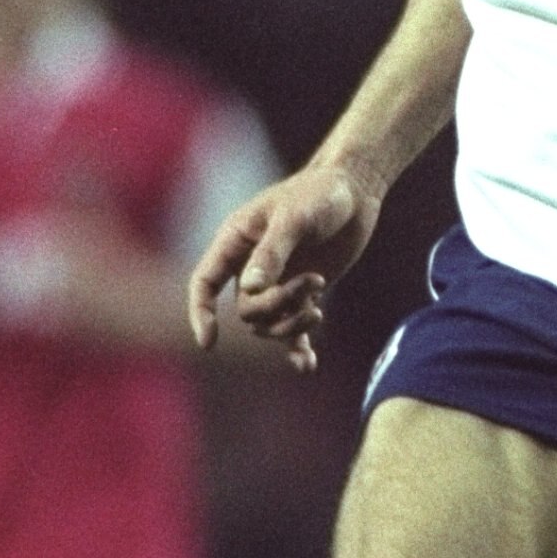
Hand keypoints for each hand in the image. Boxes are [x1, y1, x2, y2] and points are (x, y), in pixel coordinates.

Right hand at [186, 161, 378, 372]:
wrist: (355, 191)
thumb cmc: (320, 193)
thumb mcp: (295, 218)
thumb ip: (272, 252)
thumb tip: (249, 290)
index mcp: (236, 240)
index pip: (205, 282)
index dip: (200, 312)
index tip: (208, 341)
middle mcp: (250, 265)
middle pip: (246, 310)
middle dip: (274, 307)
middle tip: (311, 284)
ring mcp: (276, 281)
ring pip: (268, 323)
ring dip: (292, 324)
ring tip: (319, 311)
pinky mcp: (301, 292)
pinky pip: (292, 328)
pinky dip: (298, 347)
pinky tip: (308, 366)